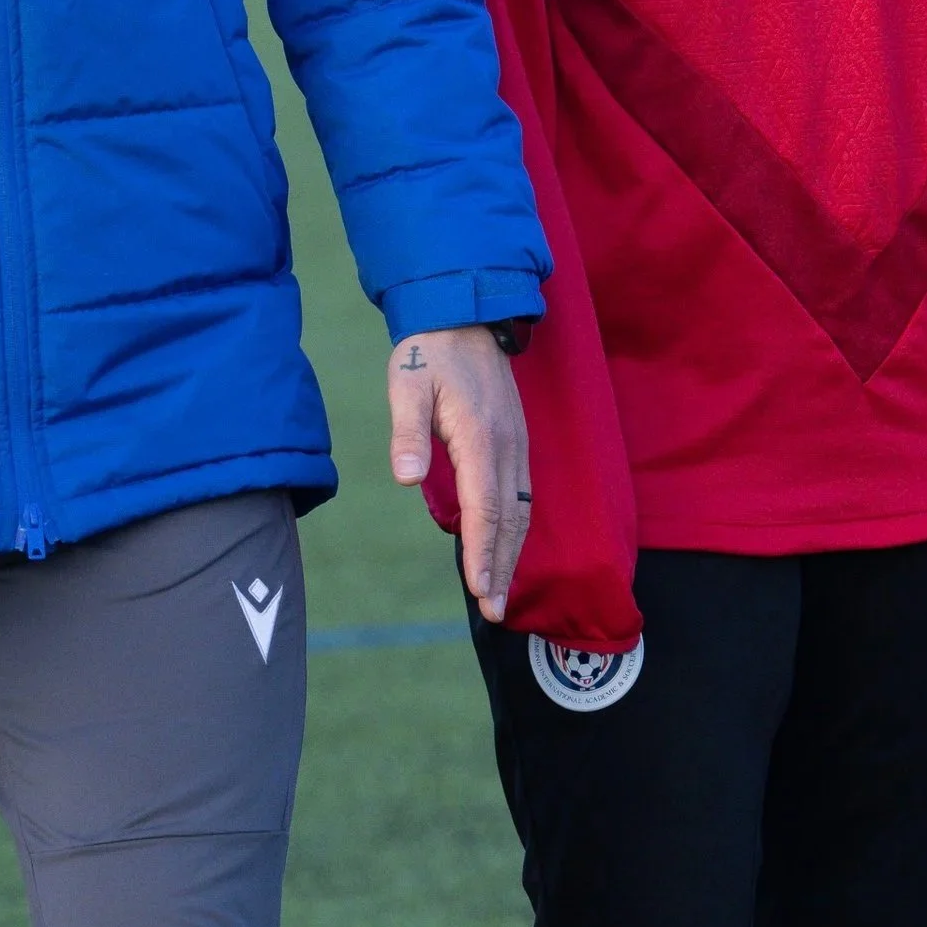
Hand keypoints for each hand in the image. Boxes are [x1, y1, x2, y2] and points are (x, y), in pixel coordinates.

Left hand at [387, 325, 530, 623]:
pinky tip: (506, 547)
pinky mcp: (515, 442)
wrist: (462, 314)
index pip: (484, 506)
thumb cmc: (428, 352)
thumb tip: (405, 476)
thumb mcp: (407, 384)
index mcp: (480, 436)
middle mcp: (506, 446)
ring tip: (499, 593)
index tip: (478, 589)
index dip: (482, 550)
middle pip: (509, 519)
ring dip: (511, 553)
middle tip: (494, 612)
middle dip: (501, 566)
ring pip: (520, 510)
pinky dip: (516, 528)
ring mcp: (516, 444)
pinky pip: (521, 494)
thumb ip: (408, 431)